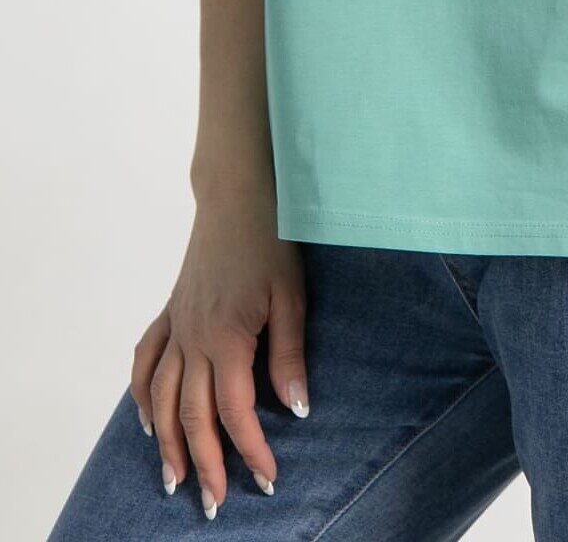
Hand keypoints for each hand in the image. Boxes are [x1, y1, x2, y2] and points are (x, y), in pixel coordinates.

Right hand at [129, 178, 309, 519]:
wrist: (238, 193)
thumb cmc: (272, 240)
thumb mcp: (291, 296)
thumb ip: (288, 355)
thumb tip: (296, 410)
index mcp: (225, 339)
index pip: (235, 413)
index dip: (251, 451)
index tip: (268, 480)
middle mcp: (192, 339)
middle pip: (191, 417)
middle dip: (205, 465)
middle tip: (215, 504)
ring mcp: (176, 325)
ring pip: (160, 398)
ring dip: (166, 443)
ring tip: (176, 480)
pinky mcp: (170, 311)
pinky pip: (145, 360)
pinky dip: (141, 395)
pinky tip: (148, 420)